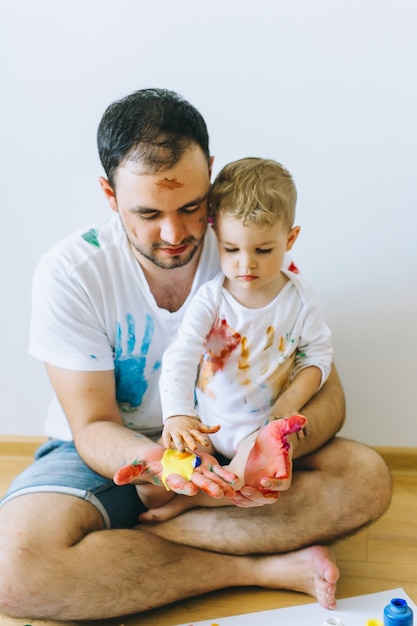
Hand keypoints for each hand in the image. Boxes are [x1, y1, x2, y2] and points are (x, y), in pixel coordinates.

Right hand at [114, 447, 236, 498]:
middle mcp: (185, 477)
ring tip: (230, 491)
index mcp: (171, 477)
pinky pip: (217, 471)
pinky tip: (235, 480)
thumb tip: (116, 479)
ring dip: (220, 485)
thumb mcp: (138, 465)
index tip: (190, 489)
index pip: (177, 483)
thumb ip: (129, 472)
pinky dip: (225, 476)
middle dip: (207, 488)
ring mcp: (196, 472)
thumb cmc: (149, 463)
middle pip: (197, 483)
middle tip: (217, 493)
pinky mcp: (205, 465)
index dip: (183, 486)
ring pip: (210, 479)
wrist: (162, 459)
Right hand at [162, 414, 219, 451]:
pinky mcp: (167, 432)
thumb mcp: (199, 426)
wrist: (175, 414)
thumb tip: (220, 426)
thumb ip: (209, 429)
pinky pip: (167, 437)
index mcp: (192, 430)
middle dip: (191, 442)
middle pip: (188, 437)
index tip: (207, 444)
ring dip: (179, 444)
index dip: (202, 440)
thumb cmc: (189, 424)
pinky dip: (167, 441)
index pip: (198, 435)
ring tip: (182, 450)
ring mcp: (175, 431)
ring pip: (177, 438)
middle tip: (195, 448)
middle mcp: (184, 431)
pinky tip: (168, 447)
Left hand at [243, 414, 306, 495]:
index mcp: (283, 470)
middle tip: (245, 489)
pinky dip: (240, 500)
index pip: (284, 483)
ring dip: (247, 500)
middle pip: (270, 497)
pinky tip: (230, 495)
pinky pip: (248, 499)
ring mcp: (264, 486)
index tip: (264, 480)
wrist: (264, 443)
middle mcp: (275, 481)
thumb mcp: (278, 428)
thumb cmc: (274, 435)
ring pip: (258, 501)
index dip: (275, 484)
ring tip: (235, 494)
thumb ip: (289, 425)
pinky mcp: (254, 487)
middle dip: (258, 496)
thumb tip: (303, 419)